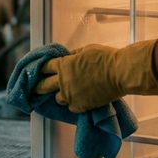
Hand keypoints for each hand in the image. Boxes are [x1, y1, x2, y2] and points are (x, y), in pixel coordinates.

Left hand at [35, 40, 157, 112]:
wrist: (120, 73)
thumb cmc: (106, 58)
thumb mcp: (87, 50)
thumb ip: (74, 55)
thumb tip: (69, 56)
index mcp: (63, 65)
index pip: (44, 67)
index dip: (41, 68)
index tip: (38, 71)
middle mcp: (63, 81)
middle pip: (43, 85)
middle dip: (38, 86)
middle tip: (36, 88)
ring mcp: (71, 95)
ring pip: (57, 98)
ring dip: (60, 94)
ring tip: (66, 92)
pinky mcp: (80, 106)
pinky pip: (71, 107)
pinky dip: (74, 103)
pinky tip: (79, 99)